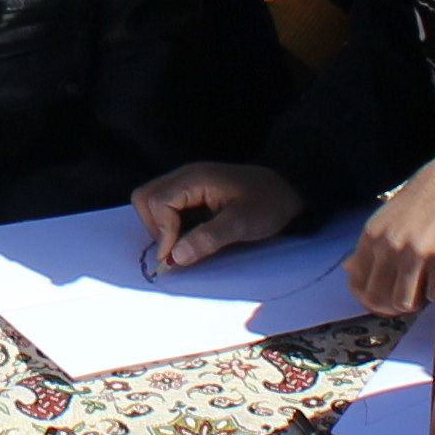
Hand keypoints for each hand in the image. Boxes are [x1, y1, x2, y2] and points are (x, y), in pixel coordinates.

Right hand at [133, 161, 301, 271]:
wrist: (289, 191)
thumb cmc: (268, 203)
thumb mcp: (242, 223)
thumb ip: (207, 238)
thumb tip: (174, 257)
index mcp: (194, 178)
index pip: (157, 201)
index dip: (162, 232)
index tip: (176, 256)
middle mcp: (185, 177)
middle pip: (145, 197)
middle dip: (154, 227)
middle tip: (176, 248)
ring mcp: (187, 185)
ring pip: (152, 203)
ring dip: (160, 228)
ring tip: (183, 245)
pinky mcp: (192, 195)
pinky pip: (167, 209)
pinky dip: (170, 227)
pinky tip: (189, 239)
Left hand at [347, 154, 434, 315]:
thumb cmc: (419, 204)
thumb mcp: (384, 220)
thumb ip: (368, 248)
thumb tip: (347, 270)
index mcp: (371, 237)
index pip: (358, 285)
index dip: (369, 299)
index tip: (382, 300)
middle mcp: (390, 246)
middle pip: (379, 300)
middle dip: (392, 306)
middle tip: (408, 297)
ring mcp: (418, 253)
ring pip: (405, 303)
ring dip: (417, 299)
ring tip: (426, 284)